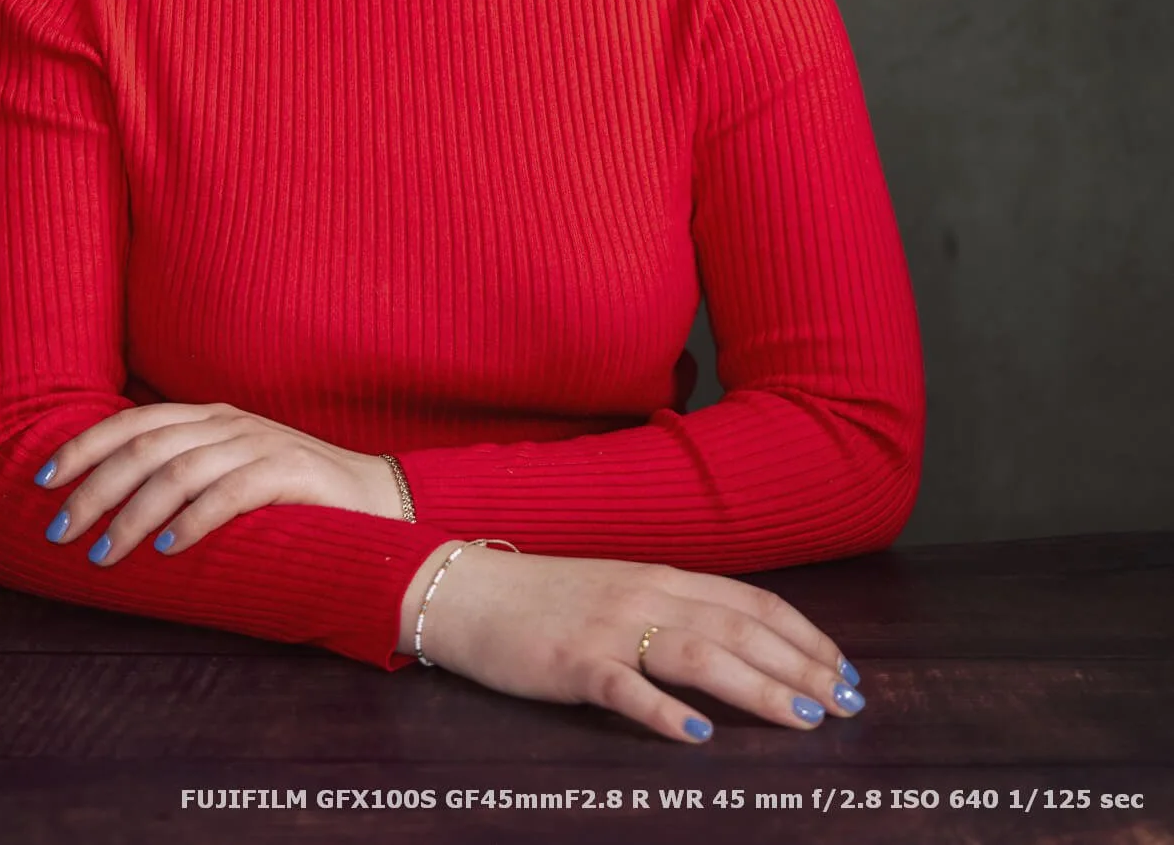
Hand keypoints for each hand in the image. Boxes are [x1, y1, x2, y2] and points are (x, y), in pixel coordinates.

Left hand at [33, 401, 398, 562]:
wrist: (380, 500)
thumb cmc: (292, 497)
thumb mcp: (229, 473)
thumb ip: (182, 475)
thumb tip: (112, 504)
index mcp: (207, 417)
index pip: (131, 421)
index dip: (82, 447)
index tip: (42, 480)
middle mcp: (226, 423)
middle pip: (144, 447)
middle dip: (94, 489)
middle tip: (60, 530)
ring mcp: (258, 444)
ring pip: (178, 472)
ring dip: (132, 515)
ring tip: (103, 554)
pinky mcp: (289, 474)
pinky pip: (229, 494)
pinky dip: (191, 522)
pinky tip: (166, 549)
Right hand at [404, 543, 866, 743]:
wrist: (462, 591)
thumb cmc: (543, 599)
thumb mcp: (619, 591)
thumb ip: (675, 609)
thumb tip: (742, 645)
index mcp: (662, 577)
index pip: (753, 604)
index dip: (807, 637)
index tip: (847, 672)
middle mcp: (644, 596)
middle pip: (740, 631)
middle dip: (803, 669)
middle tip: (848, 706)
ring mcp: (608, 629)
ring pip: (699, 655)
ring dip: (758, 688)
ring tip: (804, 719)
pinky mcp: (570, 662)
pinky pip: (624, 687)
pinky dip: (663, 709)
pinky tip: (698, 733)